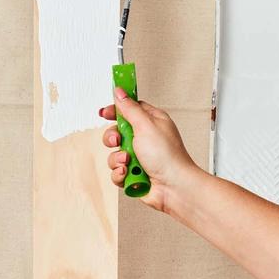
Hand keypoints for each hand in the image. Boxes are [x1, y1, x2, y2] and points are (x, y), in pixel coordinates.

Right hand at [100, 88, 199, 214]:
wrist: (174, 187)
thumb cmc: (167, 156)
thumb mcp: (145, 125)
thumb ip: (129, 108)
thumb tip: (120, 92)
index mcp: (151, 122)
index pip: (129, 109)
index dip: (116, 110)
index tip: (104, 113)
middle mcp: (145, 138)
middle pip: (117, 132)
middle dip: (113, 138)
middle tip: (118, 140)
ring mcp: (139, 157)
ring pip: (114, 153)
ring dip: (118, 158)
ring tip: (128, 162)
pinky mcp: (134, 173)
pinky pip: (116, 171)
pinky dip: (120, 173)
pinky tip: (129, 173)